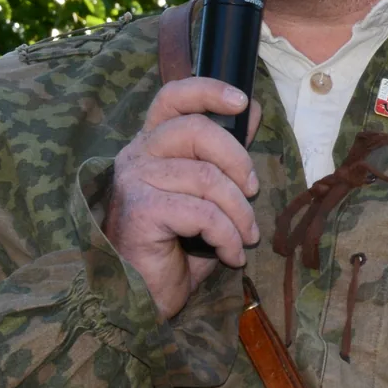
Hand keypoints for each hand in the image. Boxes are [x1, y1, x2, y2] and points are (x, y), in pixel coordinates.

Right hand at [103, 77, 261, 318]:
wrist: (142, 296)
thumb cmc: (175, 247)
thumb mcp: (207, 195)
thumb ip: (224, 155)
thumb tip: (251, 111)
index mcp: (151, 146)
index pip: (172, 98)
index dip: (208, 91)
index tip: (242, 101)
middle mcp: (136, 156)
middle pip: (197, 131)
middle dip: (239, 161)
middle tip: (254, 193)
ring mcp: (134, 183)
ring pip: (206, 177)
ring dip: (240, 213)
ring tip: (245, 238)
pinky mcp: (140, 212)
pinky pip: (202, 212)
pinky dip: (227, 236)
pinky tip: (230, 255)